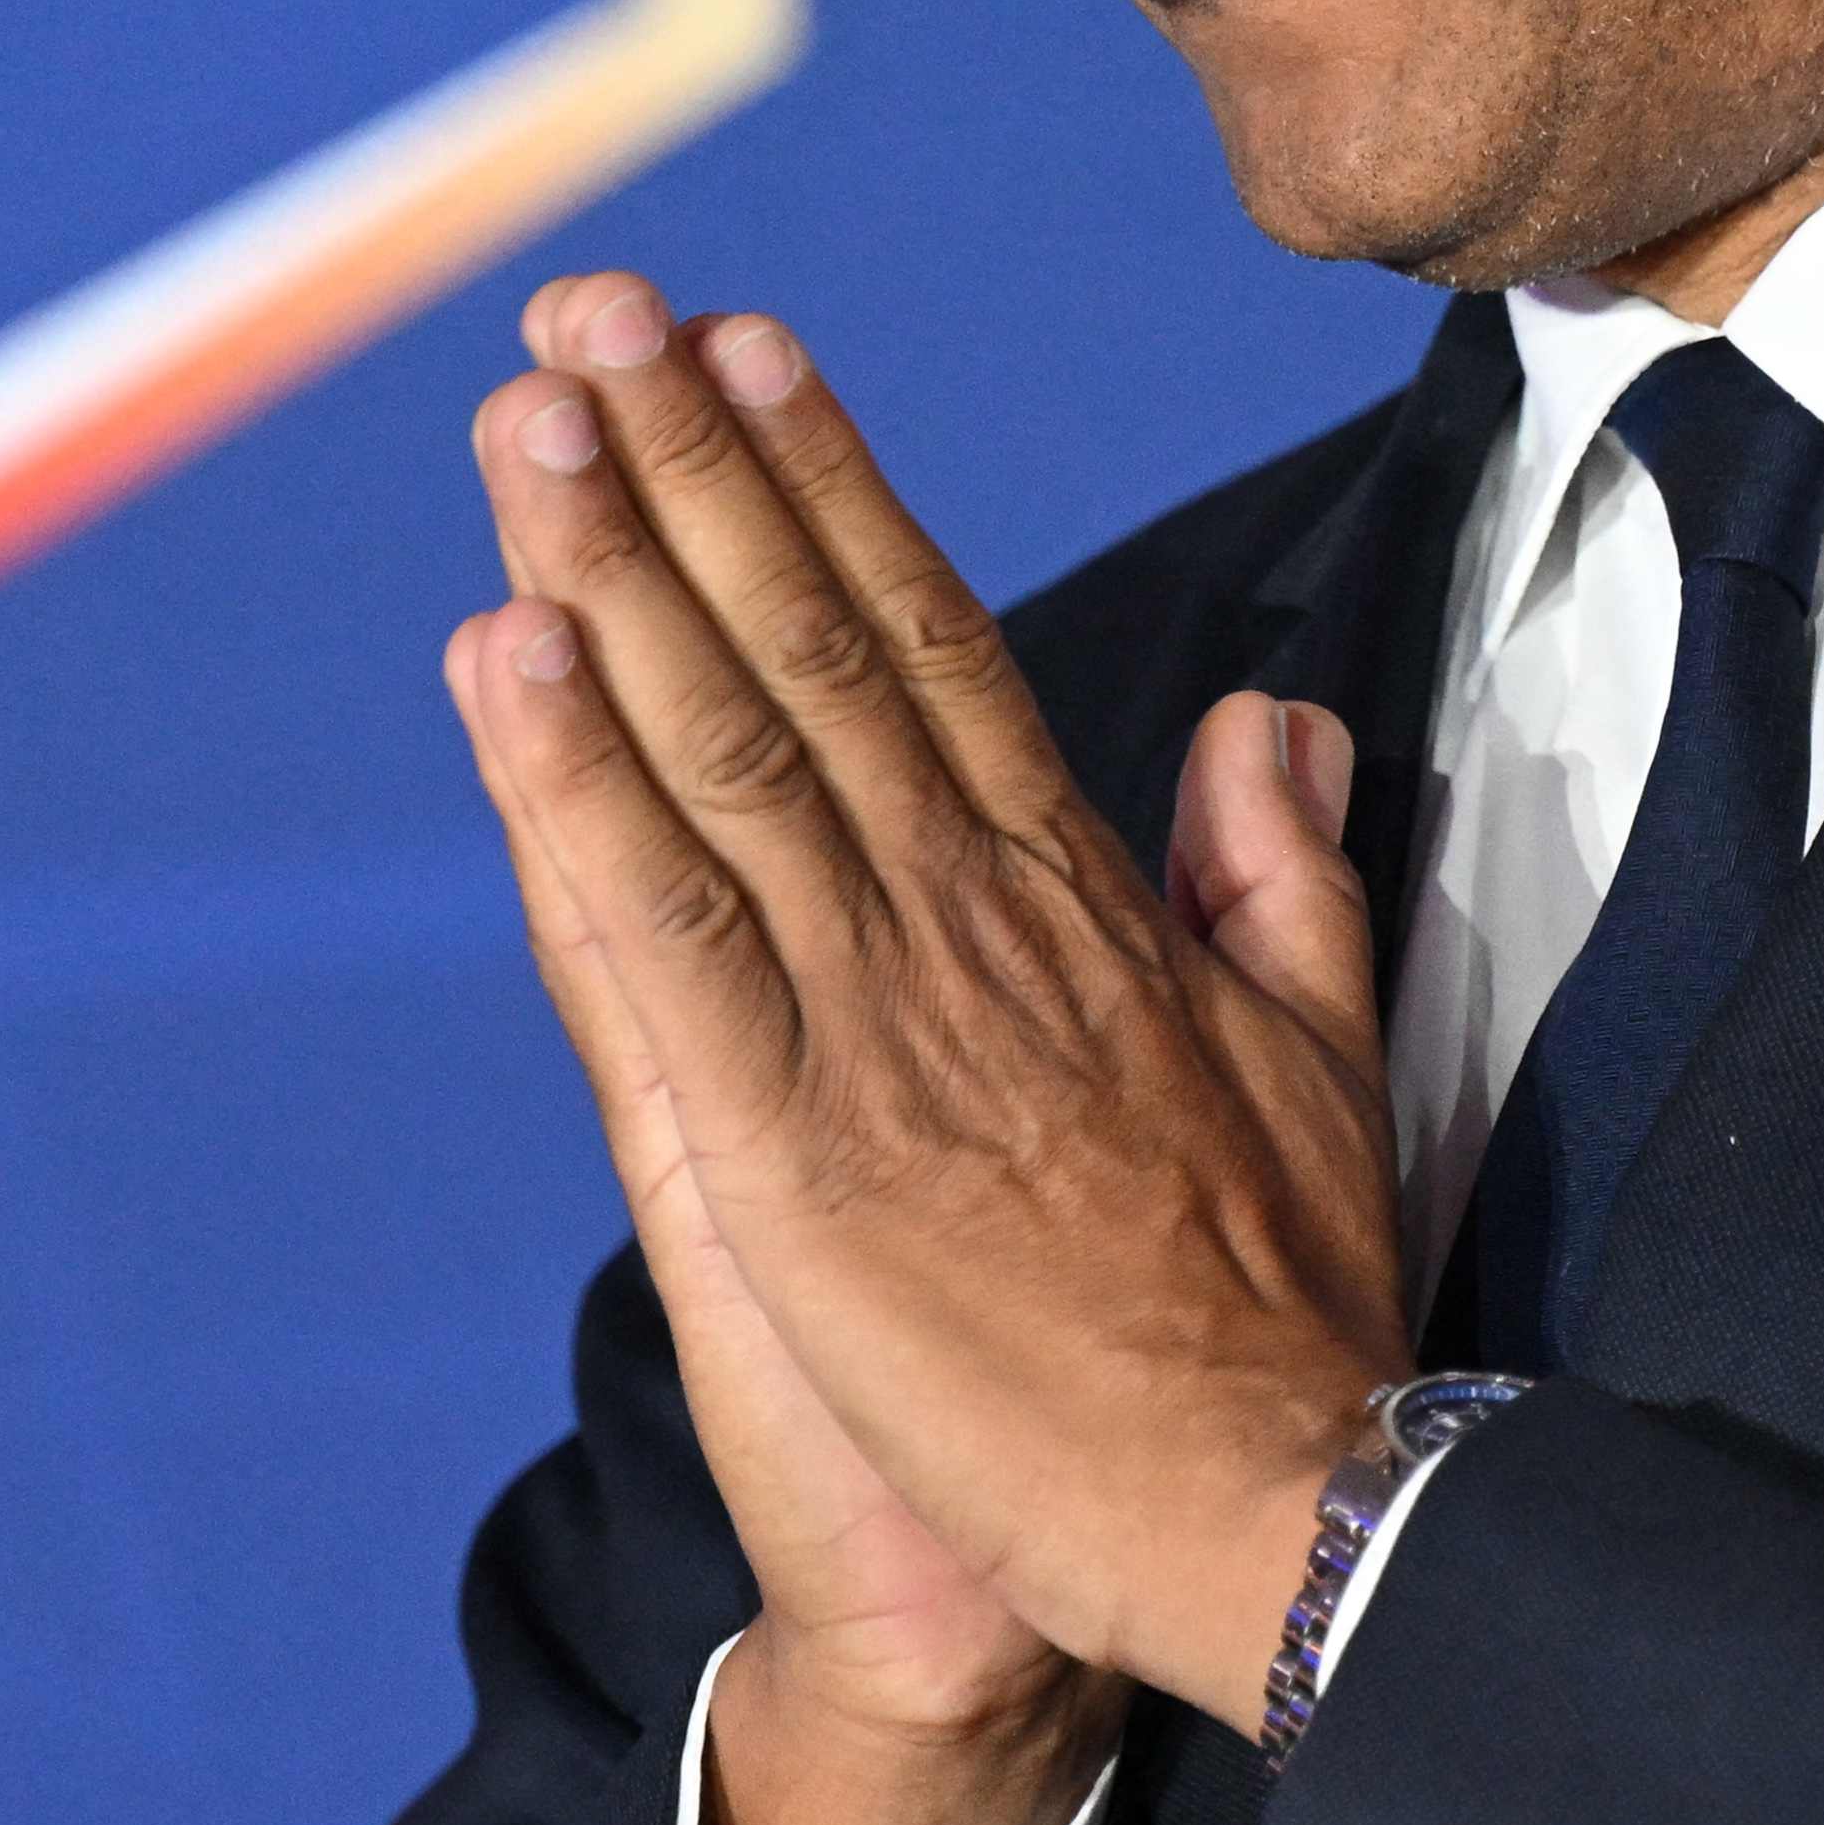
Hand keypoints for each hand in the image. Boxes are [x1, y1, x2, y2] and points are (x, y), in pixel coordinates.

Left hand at [444, 274, 1408, 1744]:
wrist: (1272, 1517)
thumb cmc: (1289, 1314)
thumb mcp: (1320, 1052)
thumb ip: (1274, 870)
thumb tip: (1264, 720)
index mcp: (1072, 895)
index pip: (927, 635)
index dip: (827, 481)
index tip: (743, 347)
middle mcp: (959, 919)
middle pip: (804, 642)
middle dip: (687, 463)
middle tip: (589, 307)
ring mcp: (870, 1021)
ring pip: (716, 743)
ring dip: (611, 563)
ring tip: (531, 408)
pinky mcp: (786, 1146)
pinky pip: (657, 932)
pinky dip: (570, 787)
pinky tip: (503, 653)